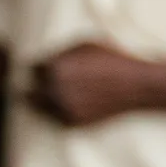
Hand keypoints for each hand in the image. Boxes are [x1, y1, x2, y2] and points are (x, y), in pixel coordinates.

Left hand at [29, 41, 164, 128]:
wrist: (137, 85)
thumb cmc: (112, 58)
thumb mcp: (83, 44)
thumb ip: (59, 51)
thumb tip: (43, 58)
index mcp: (54, 67)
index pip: (31, 69)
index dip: (37, 69)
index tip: (40, 70)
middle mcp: (55, 88)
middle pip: (28, 91)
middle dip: (34, 87)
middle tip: (30, 88)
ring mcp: (64, 107)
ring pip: (38, 107)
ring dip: (41, 101)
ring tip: (44, 97)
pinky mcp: (73, 122)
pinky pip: (55, 117)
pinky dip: (56, 112)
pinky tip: (66, 104)